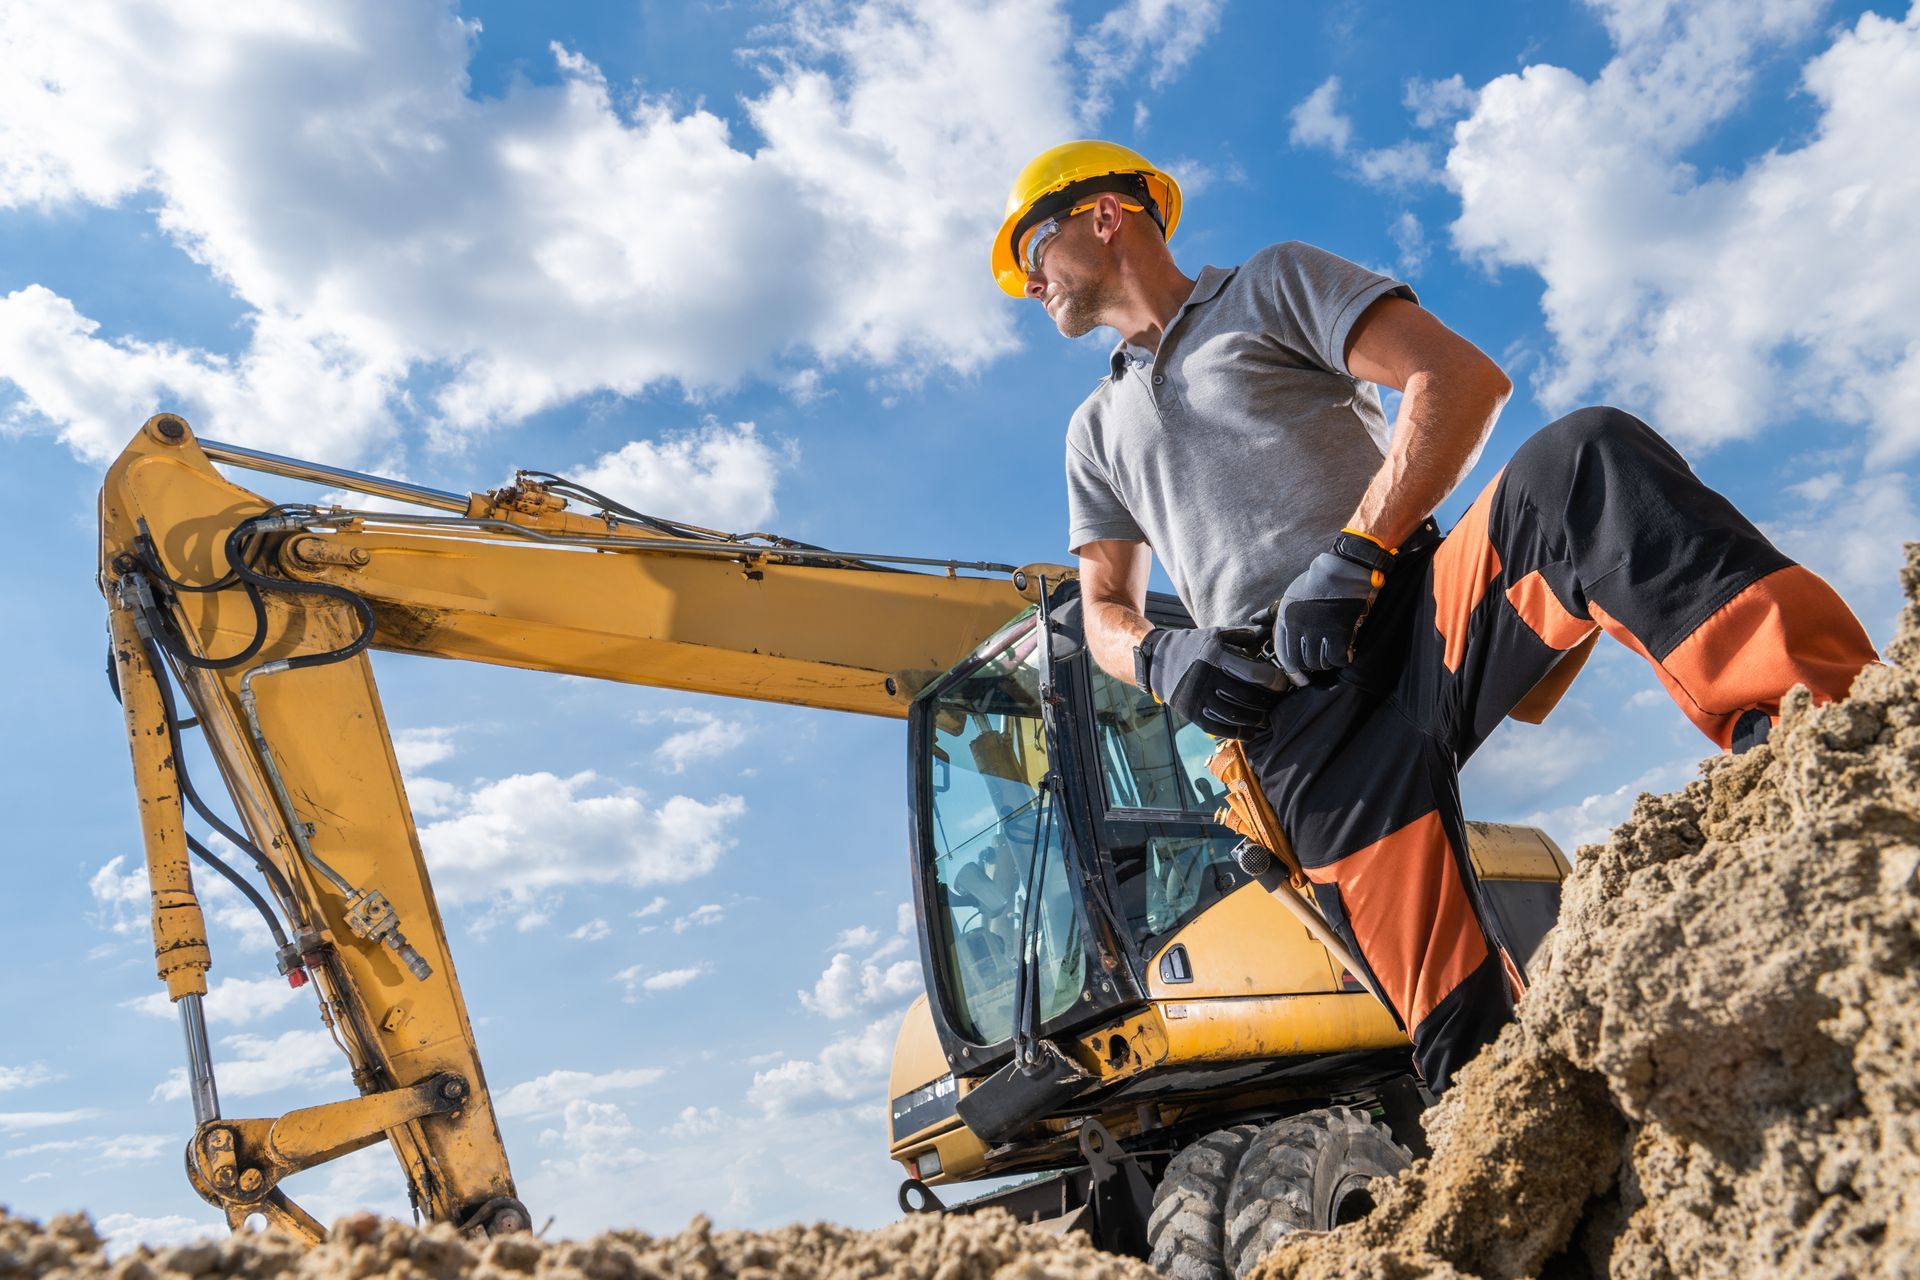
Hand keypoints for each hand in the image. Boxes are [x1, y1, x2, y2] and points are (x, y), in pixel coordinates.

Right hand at [1141, 625, 1290, 737]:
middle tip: (1278, 702)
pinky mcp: (1192, 713)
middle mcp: (1206, 677)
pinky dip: (1238, 733)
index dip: (1273, 681)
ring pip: (1235, 714)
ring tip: (1266, 717)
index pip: (1253, 673)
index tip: (1282, 683)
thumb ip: (1244, 636)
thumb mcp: (1216, 634)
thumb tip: (1270, 636)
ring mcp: (1198, 697)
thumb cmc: (1193, 646)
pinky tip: (1251, 731)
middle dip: (1268, 702)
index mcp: (1215, 655)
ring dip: (1256, 719)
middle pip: (1247, 696)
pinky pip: (1219, 728)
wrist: (1158, 660)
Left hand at [1269, 548, 1383, 678]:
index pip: (1283, 653)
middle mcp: (1299, 627)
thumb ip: (1271, 612)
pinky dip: (1340, 660)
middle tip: (1316, 666)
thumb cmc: (1313, 584)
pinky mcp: (1338, 633)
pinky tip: (1342, 657)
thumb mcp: (1288, 596)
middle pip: (1300, 661)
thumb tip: (1253, 620)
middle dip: (1308, 668)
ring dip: (1324, 664)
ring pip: (1318, 662)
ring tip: (1329, 659)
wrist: (1340, 574)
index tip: (1297, 673)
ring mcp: (1318, 631)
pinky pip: (1336, 658)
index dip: (1291, 667)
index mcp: (1285, 618)